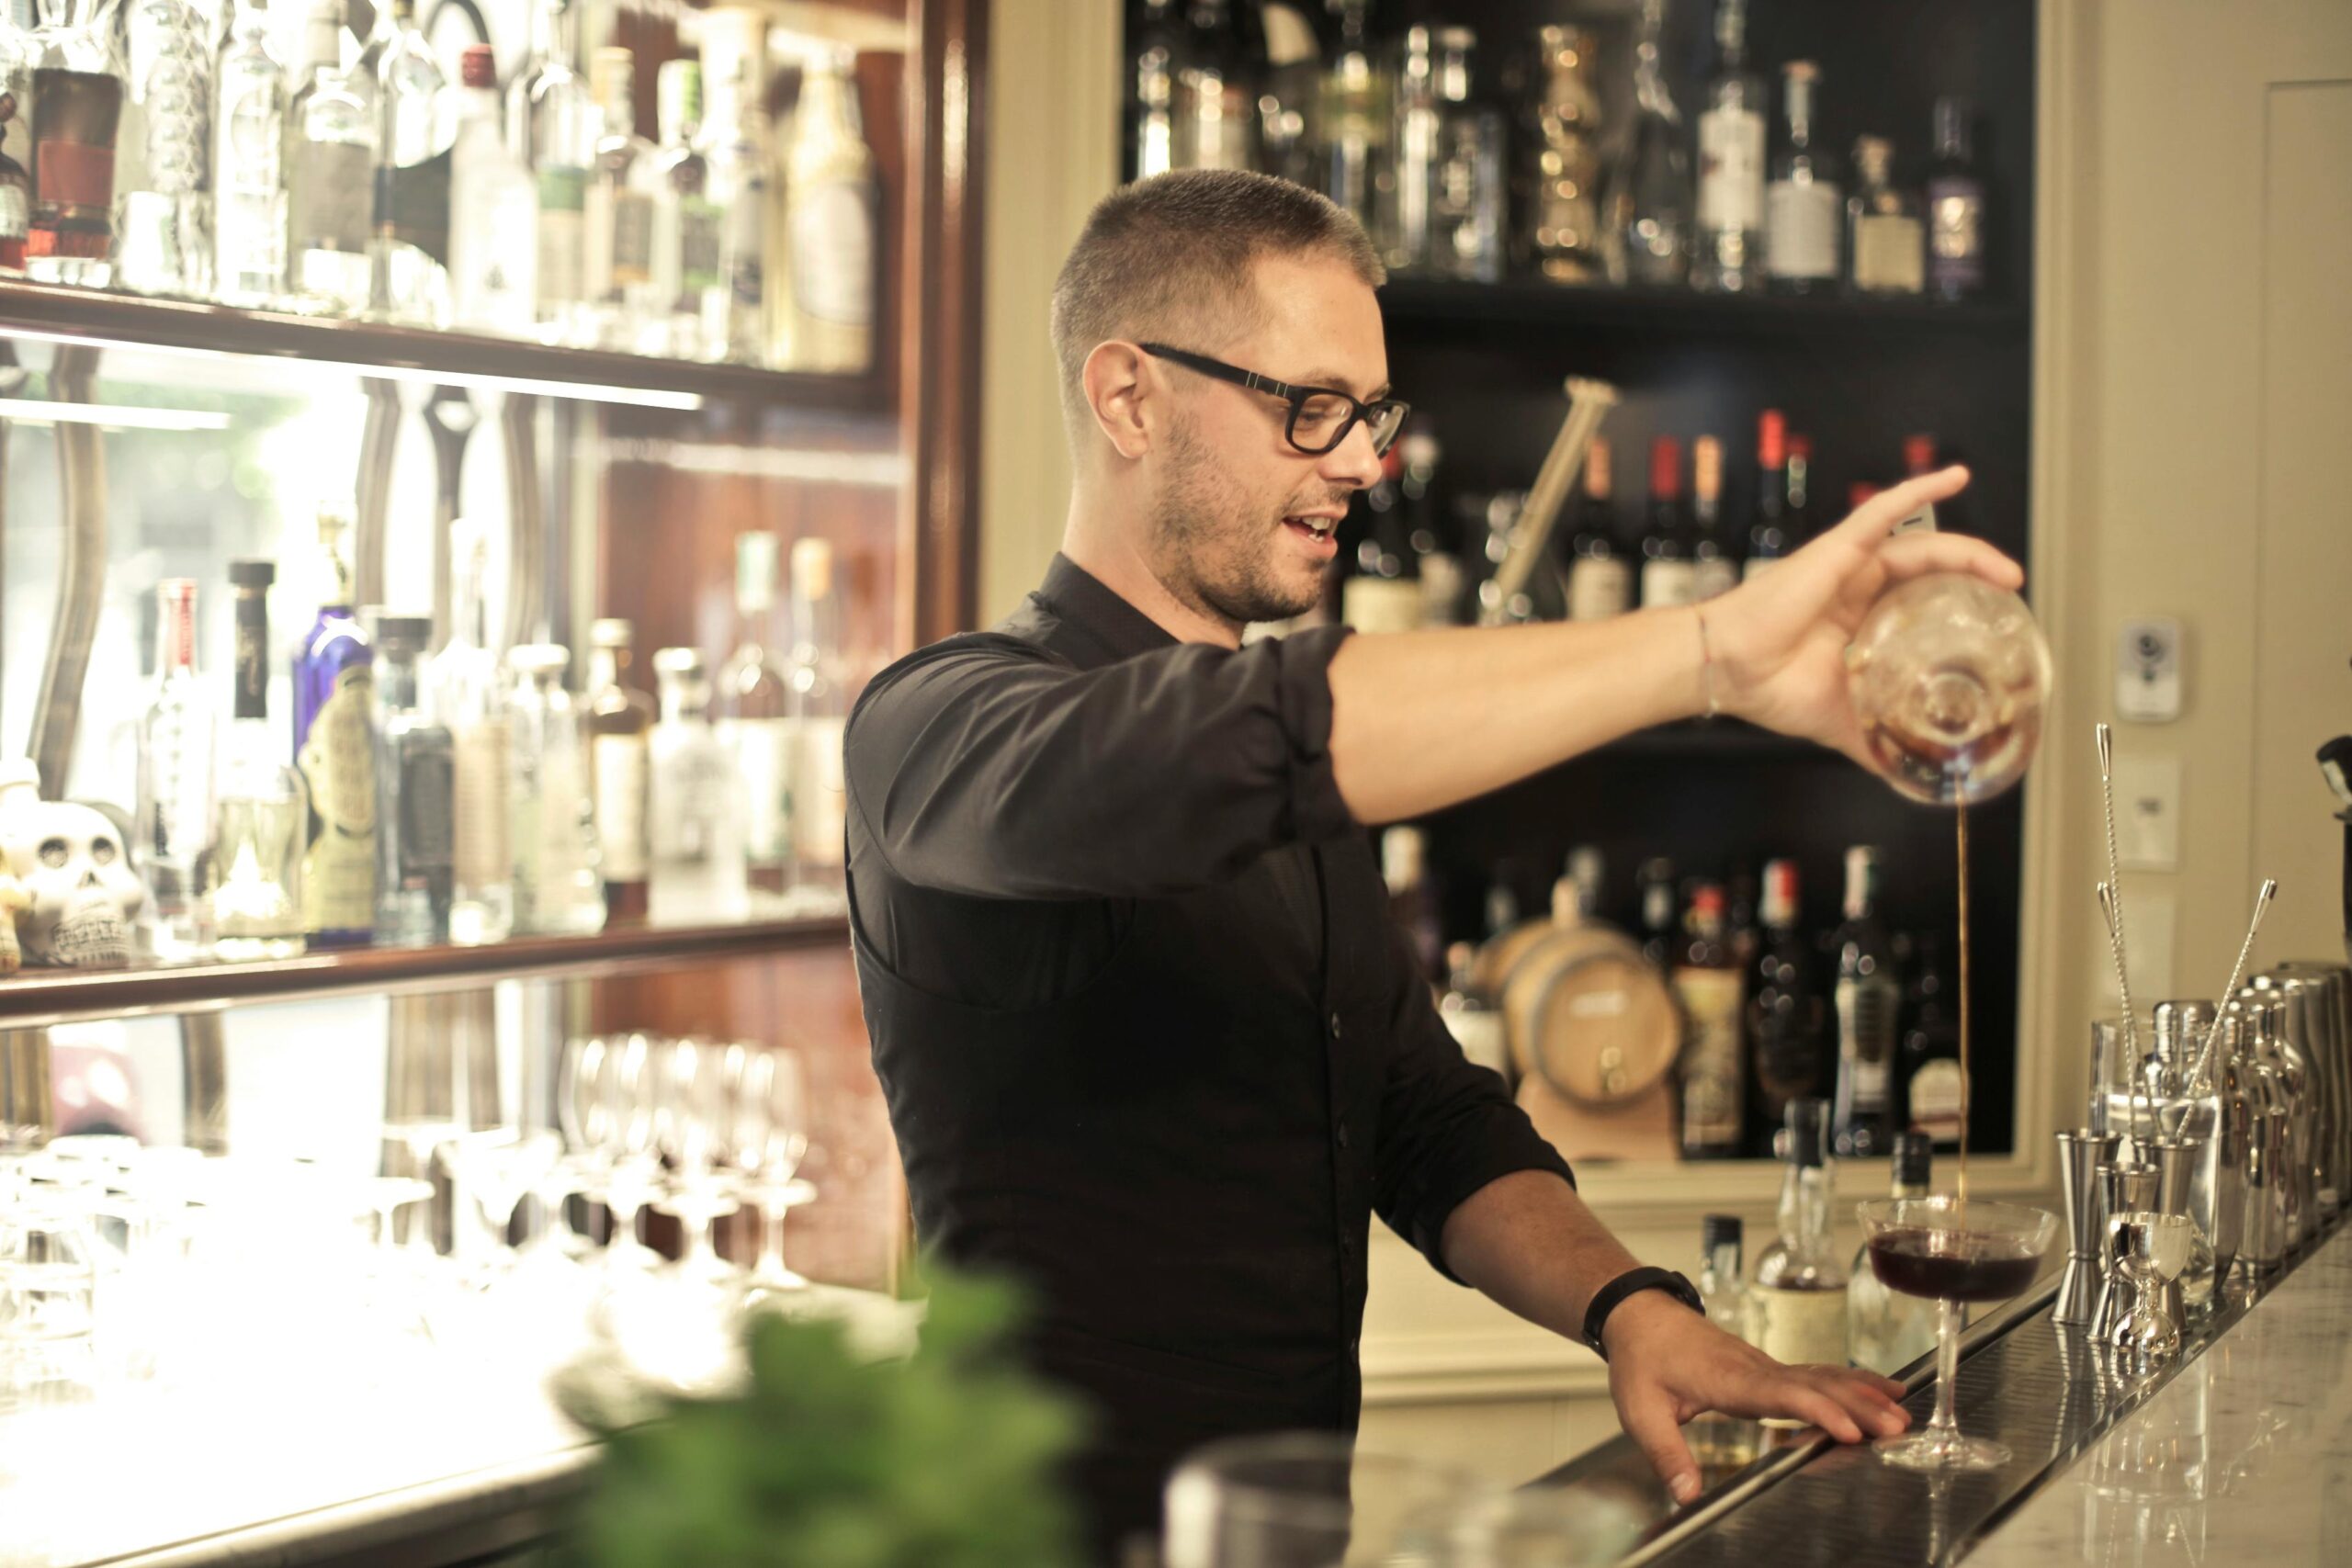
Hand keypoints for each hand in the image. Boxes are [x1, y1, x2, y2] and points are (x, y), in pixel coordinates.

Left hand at [1601, 1293, 1910, 1504]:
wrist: (1640, 1316)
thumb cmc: (1642, 1360)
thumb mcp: (1640, 1409)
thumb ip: (1665, 1452)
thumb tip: (1687, 1495)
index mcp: (1729, 1380)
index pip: (1781, 1393)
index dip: (1817, 1410)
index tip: (1849, 1430)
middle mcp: (1755, 1369)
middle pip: (1815, 1384)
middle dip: (1857, 1404)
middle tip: (1897, 1426)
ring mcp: (1766, 1365)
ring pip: (1822, 1376)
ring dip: (1862, 1392)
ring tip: (1902, 1409)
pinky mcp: (1769, 1369)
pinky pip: (1817, 1374)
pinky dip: (1851, 1381)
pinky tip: (1879, 1388)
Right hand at [1703, 467, 2023, 763]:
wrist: (1731, 670)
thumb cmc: (1771, 688)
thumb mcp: (1842, 720)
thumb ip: (1875, 739)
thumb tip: (1907, 778)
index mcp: (1859, 622)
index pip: (1919, 603)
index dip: (1957, 606)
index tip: (1995, 623)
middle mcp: (1858, 589)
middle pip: (1930, 572)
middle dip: (1975, 579)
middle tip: (2011, 595)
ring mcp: (1849, 565)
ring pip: (1920, 546)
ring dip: (1968, 552)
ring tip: (2006, 570)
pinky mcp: (1838, 548)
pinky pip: (1883, 511)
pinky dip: (1919, 490)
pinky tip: (1954, 477)